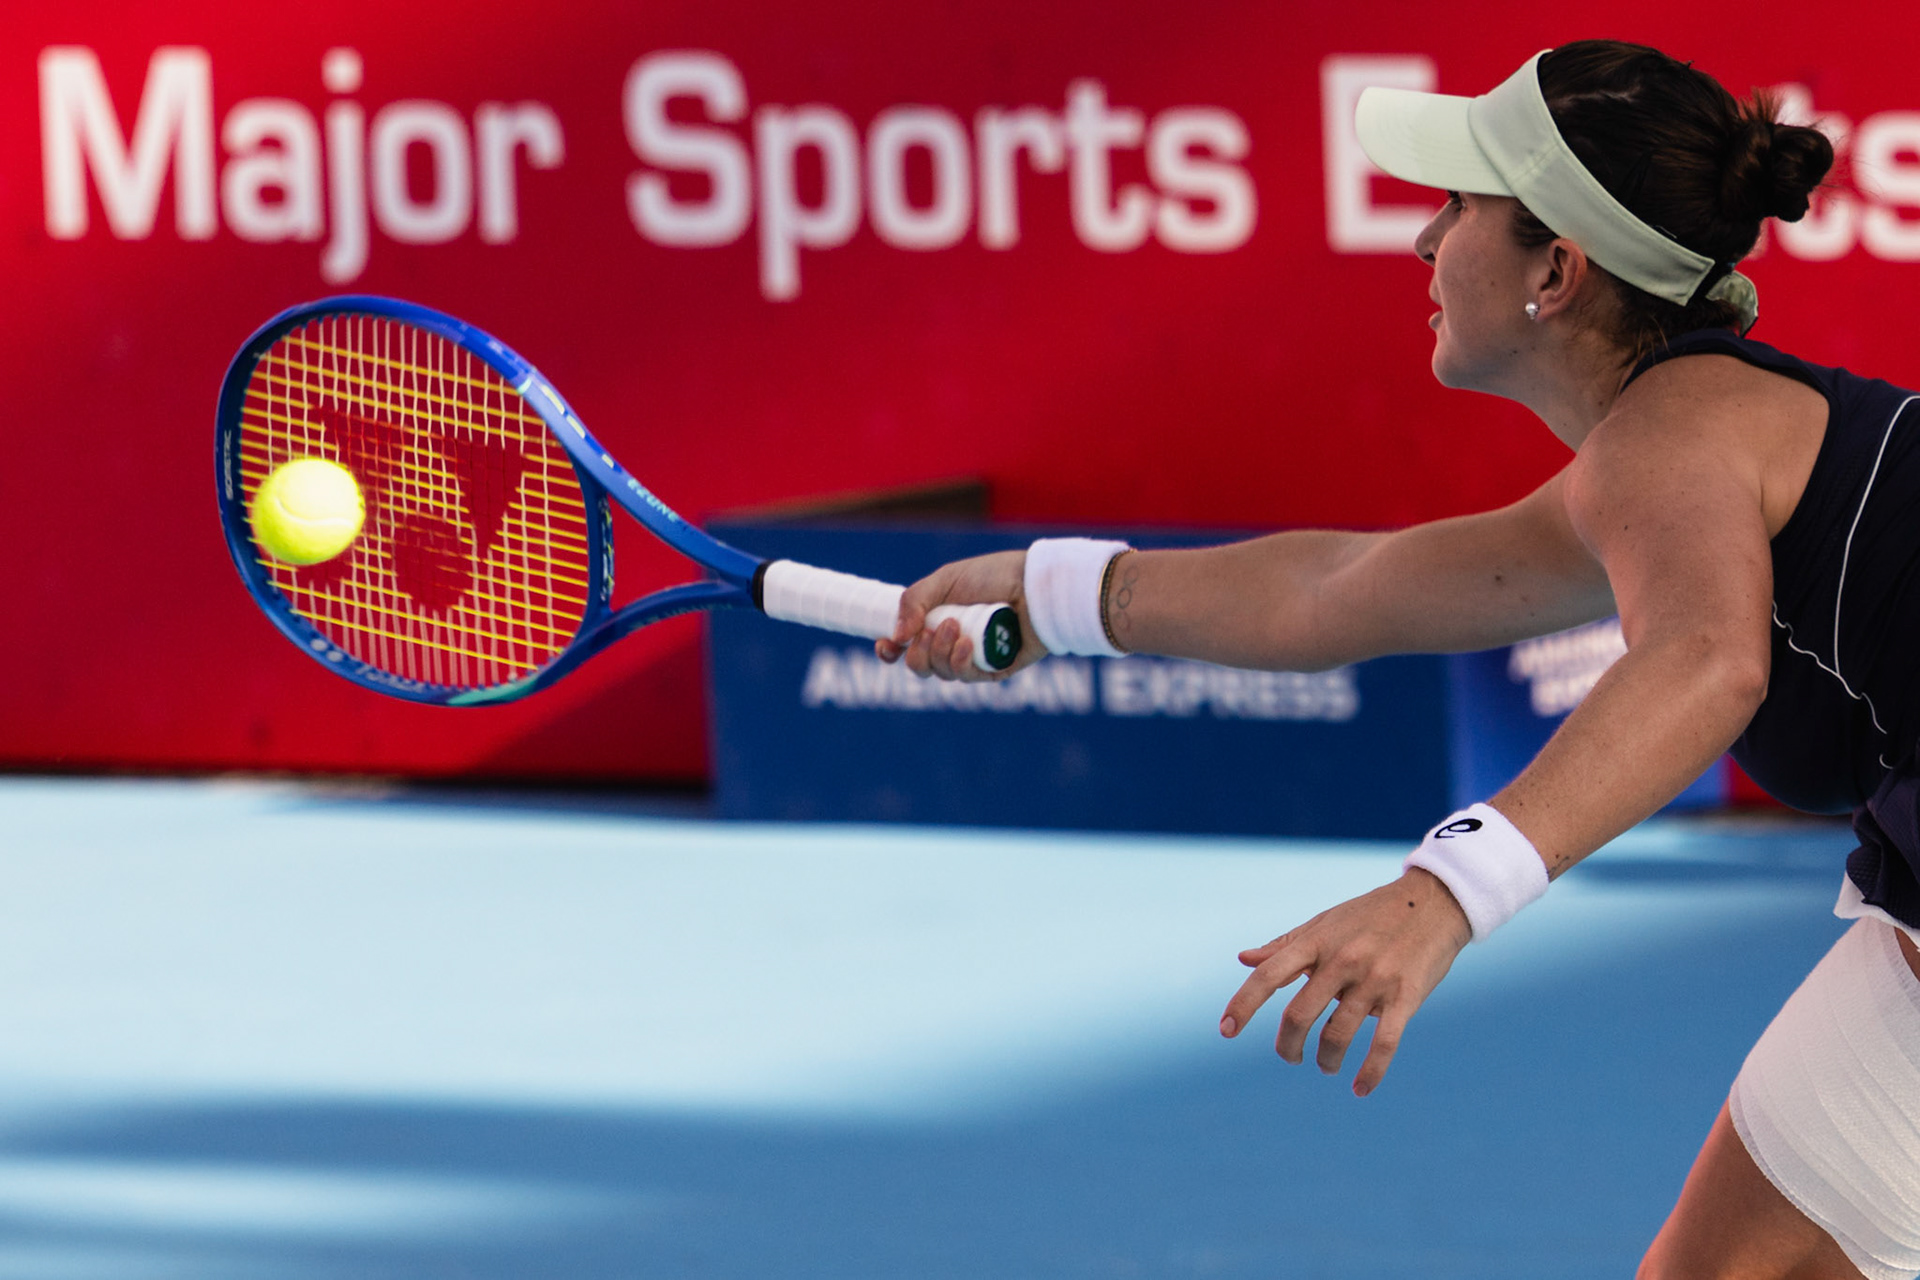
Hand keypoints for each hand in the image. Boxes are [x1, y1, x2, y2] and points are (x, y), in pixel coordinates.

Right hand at [875, 549, 1047, 680]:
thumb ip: (914, 602)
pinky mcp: (995, 669)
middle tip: (931, 630)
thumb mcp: (946, 579)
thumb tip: (894, 637)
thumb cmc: (995, 575)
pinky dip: (961, 663)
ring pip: (941, 673)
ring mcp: (974, 657)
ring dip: (941, 653)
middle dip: (918, 653)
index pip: (905, 644)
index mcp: (937, 618)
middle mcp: (953, 641)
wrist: (1036, 585)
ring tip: (955, 628)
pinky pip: (968, 678)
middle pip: (920, 665)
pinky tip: (967, 645)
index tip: (886, 647)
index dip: (890, 651)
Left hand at [1219, 867, 1471, 1095]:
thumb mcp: (1324, 923)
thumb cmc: (1370, 915)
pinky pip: (1384, 1044)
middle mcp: (1342, 960)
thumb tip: (1244, 959)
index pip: (1269, 976)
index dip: (1243, 1004)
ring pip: (1337, 1034)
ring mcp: (1374, 980)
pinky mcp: (1406, 998)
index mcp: (1316, 942)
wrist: (1433, 903)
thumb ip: (1285, 945)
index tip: (1226, 1029)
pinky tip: (1359, 1088)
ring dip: (1326, 1060)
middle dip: (1288, 1046)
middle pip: (1299, 1015)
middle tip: (1290, 1056)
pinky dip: (1370, 1073)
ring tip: (1326, 1065)